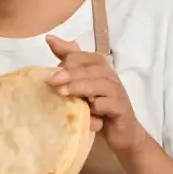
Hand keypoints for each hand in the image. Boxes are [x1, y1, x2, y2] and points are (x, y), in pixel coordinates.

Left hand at [46, 36, 143, 154]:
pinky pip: (111, 103)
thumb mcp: (77, 87)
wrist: (119, 134)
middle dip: (70, 73)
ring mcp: (118, 93)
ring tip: (63, 93)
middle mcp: (110, 77)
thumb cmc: (95, 109)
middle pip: (92, 68)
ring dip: (81, 87)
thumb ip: (67, 64)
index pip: (84, 56)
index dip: (69, 57)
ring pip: (101, 84)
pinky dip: (99, 105)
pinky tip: (89, 109)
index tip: (51, 66)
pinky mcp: (122, 109)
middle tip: (52, 81)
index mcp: (98, 69)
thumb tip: (50, 39)